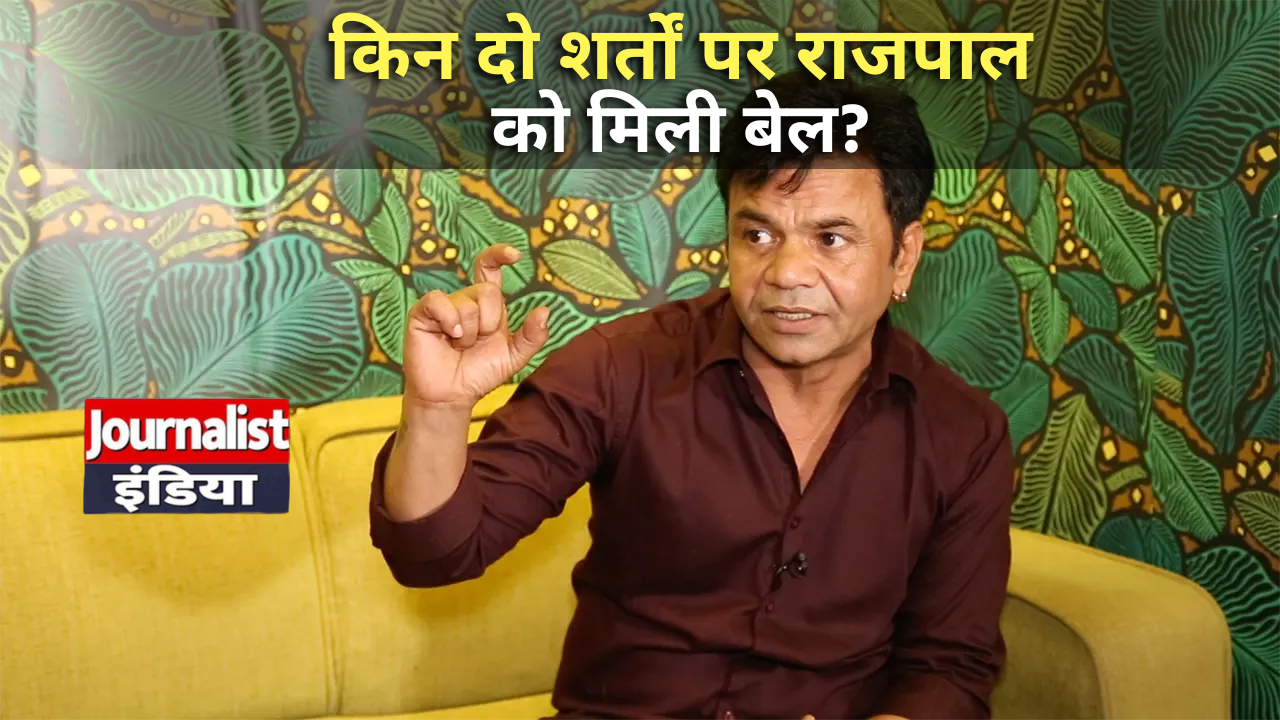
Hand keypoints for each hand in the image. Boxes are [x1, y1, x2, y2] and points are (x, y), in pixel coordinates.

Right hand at [401, 244, 549, 408]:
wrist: (452, 395)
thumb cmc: (479, 375)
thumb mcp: (513, 357)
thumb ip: (532, 336)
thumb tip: (545, 310)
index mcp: (487, 307)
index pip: (490, 269)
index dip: (499, 255)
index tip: (515, 255)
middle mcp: (466, 301)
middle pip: (487, 291)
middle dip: (488, 322)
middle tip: (476, 342)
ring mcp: (443, 306)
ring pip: (467, 303)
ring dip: (469, 332)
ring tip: (459, 346)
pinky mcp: (422, 313)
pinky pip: (439, 302)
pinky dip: (449, 320)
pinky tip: (448, 336)